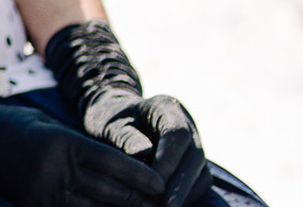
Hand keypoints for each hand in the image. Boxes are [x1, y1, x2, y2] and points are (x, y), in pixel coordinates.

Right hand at [0, 61, 164, 206]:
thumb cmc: (5, 123)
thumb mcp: (46, 123)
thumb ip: (79, 143)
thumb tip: (117, 162)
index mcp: (63, 143)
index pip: (117, 166)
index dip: (145, 180)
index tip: (166, 188)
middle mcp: (56, 170)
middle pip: (113, 194)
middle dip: (141, 204)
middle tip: (167, 206)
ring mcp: (41, 192)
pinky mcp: (29, 205)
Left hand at [49, 21, 208, 206]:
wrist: (109, 112)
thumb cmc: (103, 116)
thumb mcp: (106, 123)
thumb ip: (122, 137)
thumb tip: (144, 156)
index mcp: (167, 107)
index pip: (177, 136)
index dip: (170, 164)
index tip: (159, 188)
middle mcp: (185, 120)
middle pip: (195, 156)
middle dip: (181, 184)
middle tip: (165, 206)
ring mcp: (192, 138)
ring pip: (199, 169)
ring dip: (186, 191)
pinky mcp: (189, 157)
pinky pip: (194, 178)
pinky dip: (186, 193)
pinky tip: (167, 205)